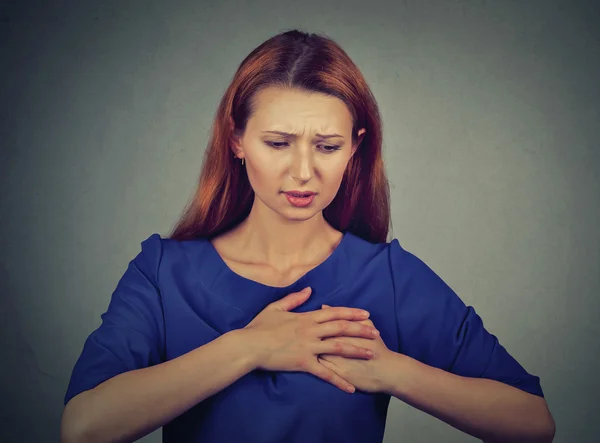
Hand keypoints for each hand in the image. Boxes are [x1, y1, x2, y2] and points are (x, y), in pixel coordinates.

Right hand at [242, 287, 379, 392]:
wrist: (248, 345)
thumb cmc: (259, 327)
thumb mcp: (276, 308)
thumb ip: (294, 299)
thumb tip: (309, 290)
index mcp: (306, 318)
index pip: (334, 313)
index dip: (352, 313)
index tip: (366, 314)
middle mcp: (311, 331)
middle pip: (341, 328)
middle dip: (361, 330)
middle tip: (377, 333)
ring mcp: (308, 347)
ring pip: (339, 347)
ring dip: (357, 350)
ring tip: (372, 353)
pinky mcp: (303, 362)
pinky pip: (325, 373)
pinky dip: (339, 381)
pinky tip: (350, 388)